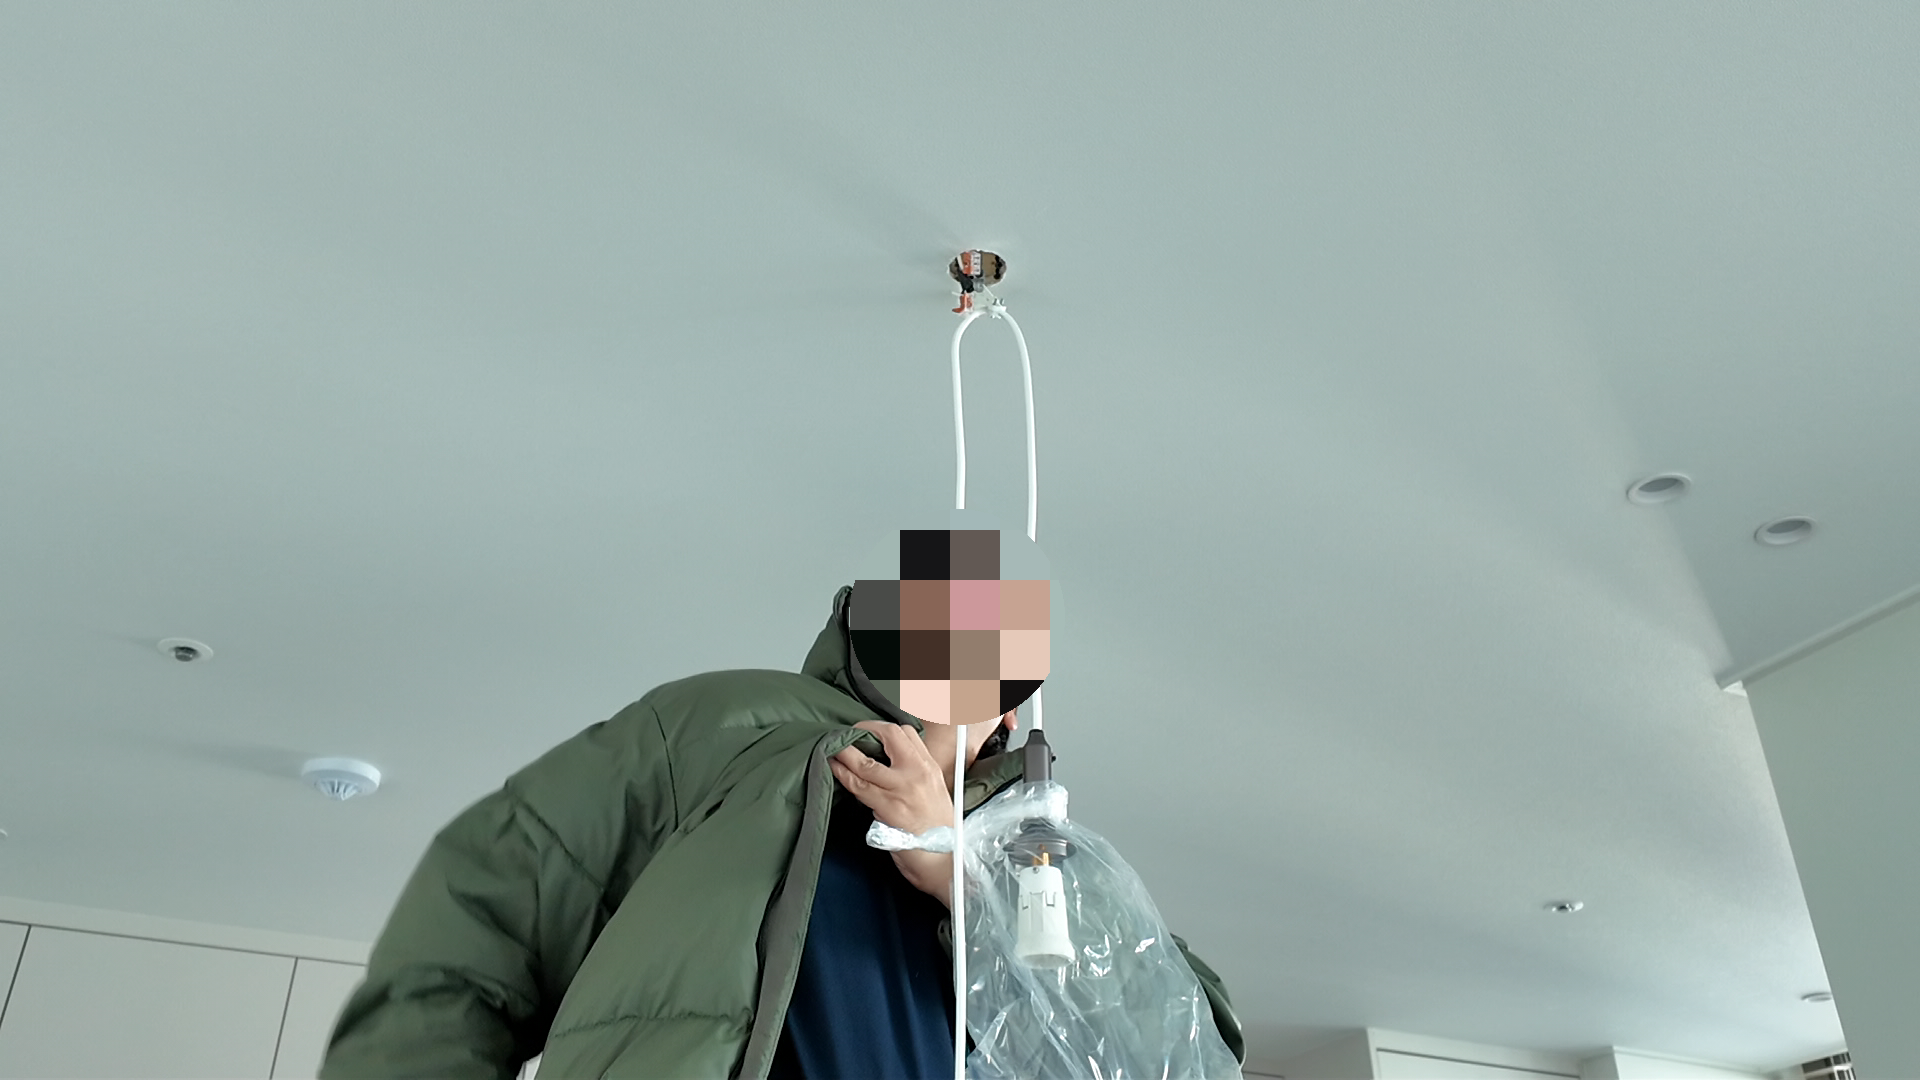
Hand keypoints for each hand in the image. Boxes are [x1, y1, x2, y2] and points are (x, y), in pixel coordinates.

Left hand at [830, 721, 958, 905]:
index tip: (868, 730)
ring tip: (830, 746)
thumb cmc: (938, 830)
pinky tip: (833, 767)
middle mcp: (919, 773)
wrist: (945, 859)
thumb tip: (887, 762)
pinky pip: (859, 786)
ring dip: (845, 751)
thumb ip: (915, 773)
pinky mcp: (889, 808)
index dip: (883, 727)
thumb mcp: (935, 791)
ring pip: (867, 762)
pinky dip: (842, 774)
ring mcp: (903, 790)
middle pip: (889, 736)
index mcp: (930, 767)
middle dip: (864, 729)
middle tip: (848, 733)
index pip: (907, 732)